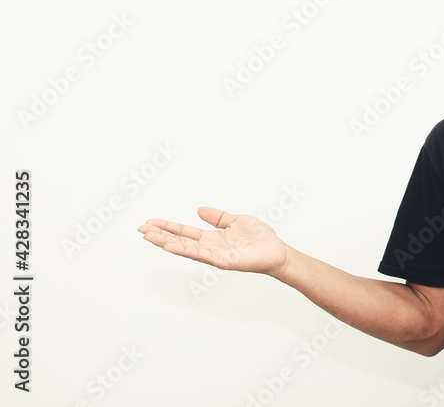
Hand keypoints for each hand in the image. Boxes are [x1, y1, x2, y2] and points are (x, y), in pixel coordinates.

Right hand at [138, 206, 287, 275]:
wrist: (276, 250)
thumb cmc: (259, 238)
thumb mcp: (236, 220)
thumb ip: (218, 217)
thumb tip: (199, 209)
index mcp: (211, 238)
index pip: (184, 231)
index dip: (167, 227)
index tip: (149, 222)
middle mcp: (209, 247)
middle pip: (180, 240)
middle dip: (160, 235)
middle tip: (140, 229)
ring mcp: (214, 255)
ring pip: (186, 248)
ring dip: (167, 242)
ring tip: (149, 237)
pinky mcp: (222, 261)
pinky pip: (200, 255)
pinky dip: (185, 250)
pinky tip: (171, 246)